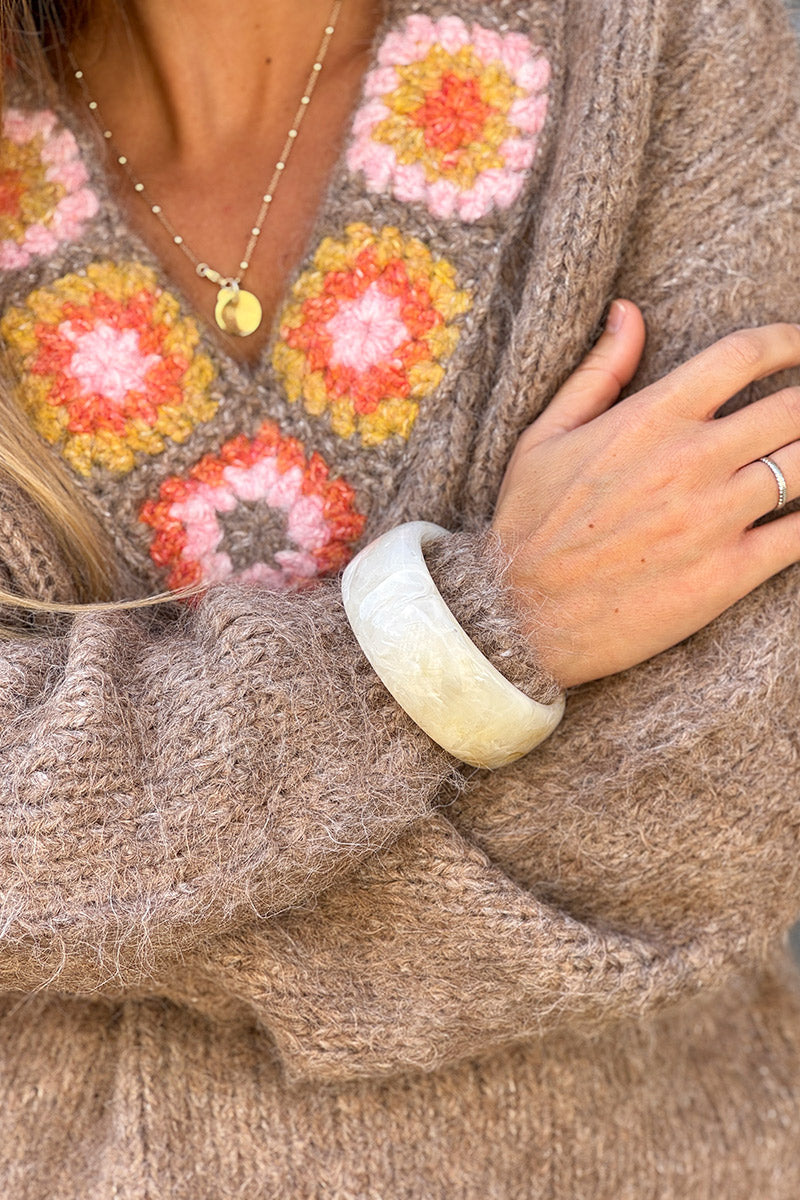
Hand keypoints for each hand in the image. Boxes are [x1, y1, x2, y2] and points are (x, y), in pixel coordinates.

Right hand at [492, 302, 799, 688]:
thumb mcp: (546, 436)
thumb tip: (628, 311)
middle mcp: (689, 461)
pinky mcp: (727, 575)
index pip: (743, 356)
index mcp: (650, 418)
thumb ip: (599, 371)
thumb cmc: (528, 525)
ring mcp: (713, 518)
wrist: (520, 616)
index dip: (786, 342)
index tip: (797, 349)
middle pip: (792, 407)